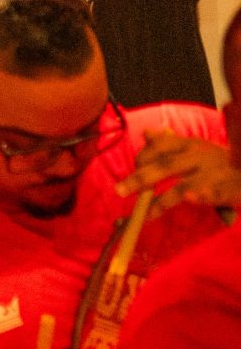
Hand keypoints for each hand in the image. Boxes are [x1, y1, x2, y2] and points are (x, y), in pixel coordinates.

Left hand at [117, 131, 240, 209]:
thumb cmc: (221, 160)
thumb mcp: (197, 147)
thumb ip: (171, 143)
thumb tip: (147, 133)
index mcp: (190, 145)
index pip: (161, 146)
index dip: (143, 156)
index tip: (133, 167)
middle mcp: (199, 157)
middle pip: (165, 166)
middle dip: (141, 179)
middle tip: (119, 191)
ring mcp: (213, 175)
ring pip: (182, 188)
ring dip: (161, 202)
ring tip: (143, 215)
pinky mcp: (228, 191)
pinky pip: (212, 195)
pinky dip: (200, 196)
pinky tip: (189, 198)